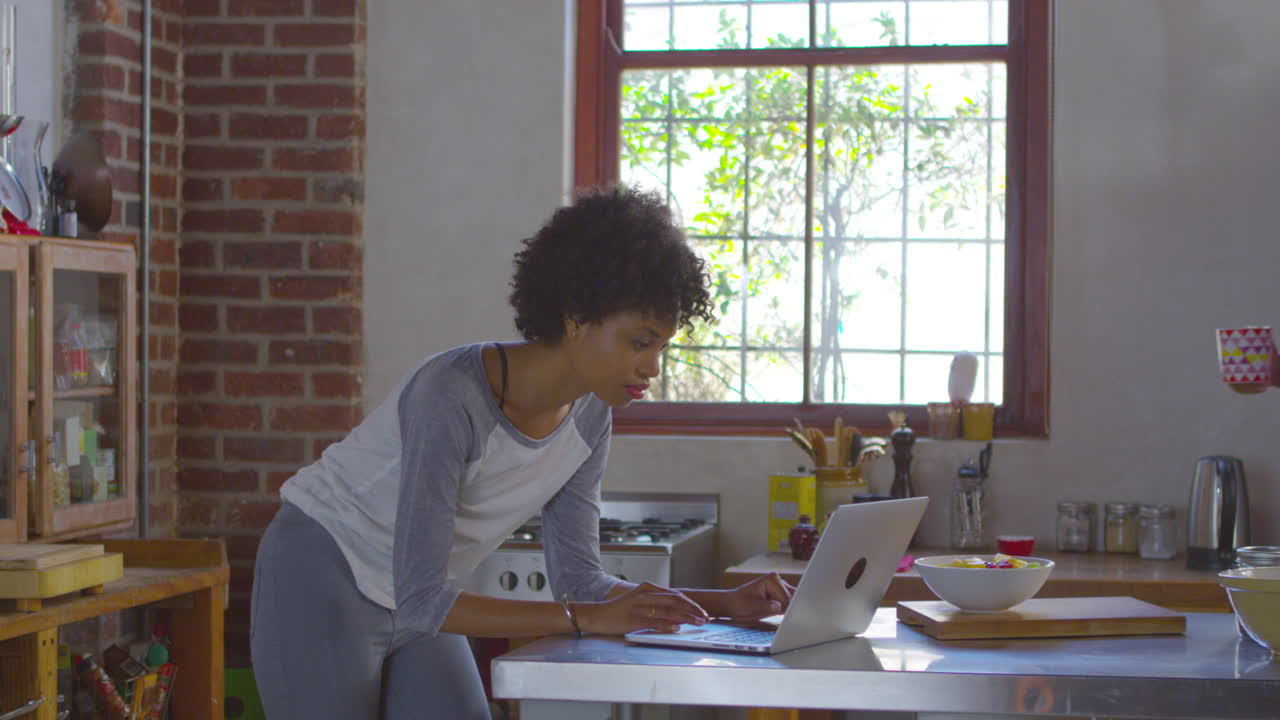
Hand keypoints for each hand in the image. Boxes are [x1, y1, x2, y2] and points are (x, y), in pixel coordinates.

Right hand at [576, 582, 709, 634]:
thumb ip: (657, 604)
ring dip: (686, 617)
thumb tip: (679, 614)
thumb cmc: (619, 610)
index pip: (676, 595)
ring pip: (668, 610)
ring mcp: (639, 606)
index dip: (691, 603)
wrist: (598, 615)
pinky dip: (667, 624)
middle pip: (675, 601)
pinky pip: (654, 622)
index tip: (703, 611)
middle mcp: (645, 594)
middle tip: (705, 618)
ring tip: (698, 622)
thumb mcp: (640, 602)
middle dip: (693, 610)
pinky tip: (677, 628)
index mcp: (648, 588)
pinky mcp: (633, 618)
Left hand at [718, 573, 794, 620]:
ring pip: (793, 601)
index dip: (789, 609)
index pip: (787, 597)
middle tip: (788, 620)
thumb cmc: (739, 604)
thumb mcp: (752, 607)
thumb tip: (781, 606)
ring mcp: (779, 587)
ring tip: (784, 618)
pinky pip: (788, 603)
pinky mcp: (778, 594)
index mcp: (771, 580)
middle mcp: (777, 580)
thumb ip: (767, 606)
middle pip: (793, 598)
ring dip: (790, 611)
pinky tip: (783, 617)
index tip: (792, 618)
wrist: (732, 604)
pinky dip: (788, 611)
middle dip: (791, 609)